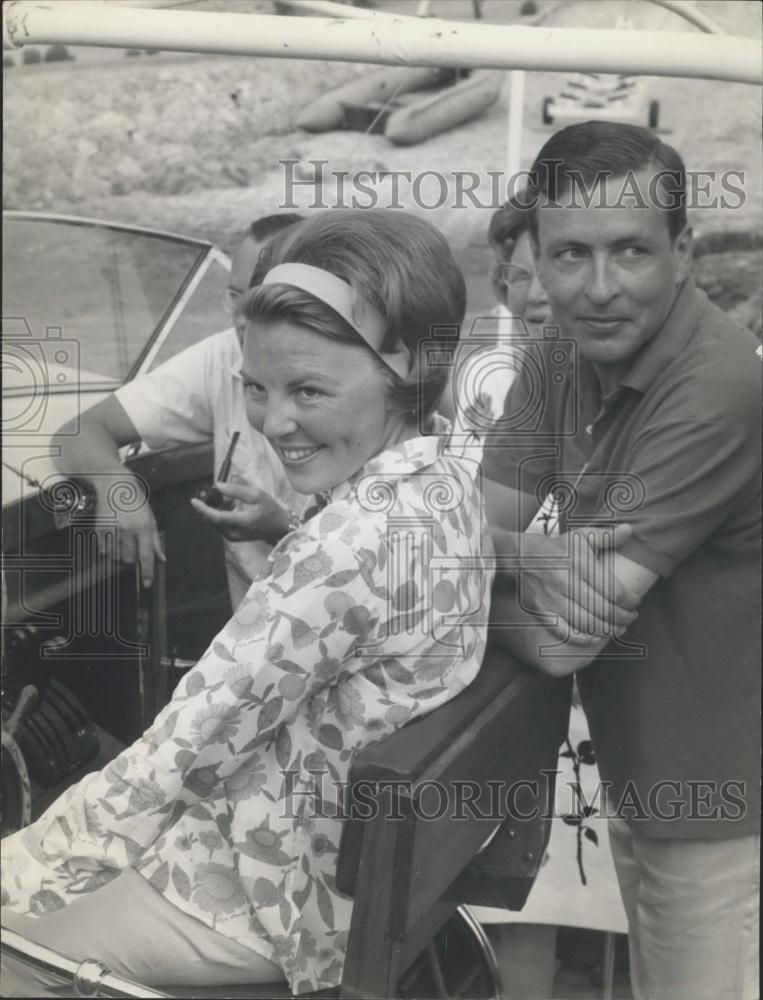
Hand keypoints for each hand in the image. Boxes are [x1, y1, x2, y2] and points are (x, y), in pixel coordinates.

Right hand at [95, 491, 164, 588]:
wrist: (114, 485)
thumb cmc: (135, 501)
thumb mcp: (151, 518)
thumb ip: (155, 541)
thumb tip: (161, 560)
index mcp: (143, 527)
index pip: (146, 556)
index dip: (147, 572)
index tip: (146, 584)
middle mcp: (127, 530)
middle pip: (130, 559)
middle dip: (132, 559)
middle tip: (132, 546)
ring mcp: (112, 530)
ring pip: (116, 556)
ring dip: (120, 553)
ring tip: (122, 537)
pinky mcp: (99, 529)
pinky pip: (104, 550)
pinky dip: (109, 548)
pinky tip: (113, 535)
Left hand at [190, 479, 291, 542]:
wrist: (279, 526)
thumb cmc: (269, 508)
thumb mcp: (256, 494)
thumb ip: (235, 490)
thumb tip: (217, 486)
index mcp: (242, 522)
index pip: (215, 517)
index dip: (202, 509)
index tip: (193, 501)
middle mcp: (235, 533)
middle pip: (212, 520)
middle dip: (209, 506)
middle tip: (217, 495)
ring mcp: (233, 537)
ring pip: (215, 523)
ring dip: (216, 511)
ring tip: (231, 502)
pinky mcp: (233, 538)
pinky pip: (220, 526)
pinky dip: (221, 516)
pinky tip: (232, 508)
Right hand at [516, 524, 639, 643]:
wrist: (521, 556)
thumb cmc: (557, 547)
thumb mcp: (581, 536)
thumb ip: (607, 535)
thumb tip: (630, 530)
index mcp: (579, 563)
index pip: (613, 590)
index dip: (629, 600)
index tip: (635, 601)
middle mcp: (566, 582)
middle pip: (603, 609)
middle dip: (624, 617)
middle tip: (631, 617)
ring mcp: (553, 599)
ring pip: (587, 623)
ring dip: (609, 630)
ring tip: (619, 628)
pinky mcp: (542, 611)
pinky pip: (565, 632)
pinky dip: (583, 639)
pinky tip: (595, 637)